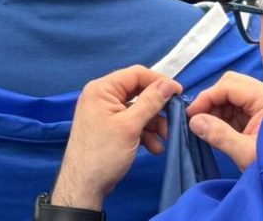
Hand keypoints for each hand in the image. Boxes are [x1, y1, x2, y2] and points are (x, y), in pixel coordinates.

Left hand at [52, 67, 181, 210]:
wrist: (84, 188)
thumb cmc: (104, 153)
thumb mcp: (130, 126)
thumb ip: (151, 102)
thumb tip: (169, 84)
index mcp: (102, 89)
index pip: (136, 74)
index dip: (159, 81)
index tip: (179, 93)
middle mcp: (102, 96)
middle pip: (138, 92)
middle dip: (157, 108)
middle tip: (174, 118)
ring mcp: (104, 113)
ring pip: (137, 110)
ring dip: (153, 124)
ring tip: (165, 139)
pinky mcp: (109, 128)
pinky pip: (131, 123)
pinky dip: (144, 133)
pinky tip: (154, 147)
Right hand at [187, 72, 262, 171]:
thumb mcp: (246, 152)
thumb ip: (219, 135)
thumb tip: (194, 121)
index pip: (229, 85)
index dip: (207, 97)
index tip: (190, 114)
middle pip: (230, 84)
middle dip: (211, 100)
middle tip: (198, 120)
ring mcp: (262, 103)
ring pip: (232, 94)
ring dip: (216, 108)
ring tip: (206, 127)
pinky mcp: (259, 114)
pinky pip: (236, 107)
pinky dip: (224, 115)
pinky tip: (216, 129)